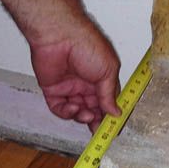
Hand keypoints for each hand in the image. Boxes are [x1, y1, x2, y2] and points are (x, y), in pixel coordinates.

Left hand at [30, 17, 120, 132]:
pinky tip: (73, 108)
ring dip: (82, 117)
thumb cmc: (86, 45)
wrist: (59, 36)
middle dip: (96, 121)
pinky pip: (60, 109)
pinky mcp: (53, 90)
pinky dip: (67, 113)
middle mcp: (86, 84)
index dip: (111, 115)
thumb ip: (109, 94)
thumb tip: (115, 113)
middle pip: (93, 110)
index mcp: (102, 78)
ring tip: (86, 114)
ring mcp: (69, 88)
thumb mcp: (107, 71)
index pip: (108, 102)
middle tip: (100, 131)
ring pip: (77, 112)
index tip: (114, 128)